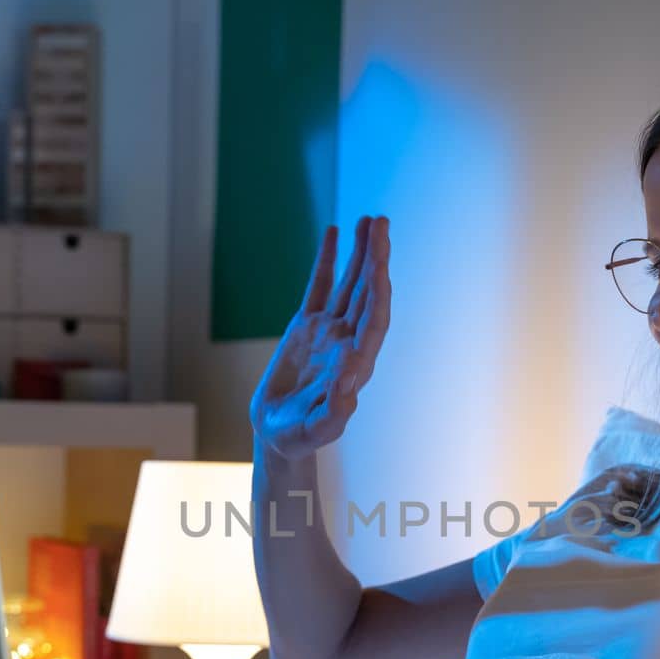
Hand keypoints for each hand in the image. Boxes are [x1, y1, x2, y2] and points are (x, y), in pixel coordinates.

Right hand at [249, 215, 391, 460]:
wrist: (278, 435)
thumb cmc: (300, 438)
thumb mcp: (318, 430)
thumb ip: (337, 411)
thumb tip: (352, 380)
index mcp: (357, 363)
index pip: (374, 321)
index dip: (378, 293)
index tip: (379, 264)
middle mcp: (349, 341)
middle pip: (367, 294)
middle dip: (375, 259)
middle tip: (381, 223)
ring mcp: (329, 331)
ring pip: (349, 284)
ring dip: (360, 253)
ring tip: (370, 220)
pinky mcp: (307, 326)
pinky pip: (319, 287)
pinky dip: (327, 260)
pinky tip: (334, 233)